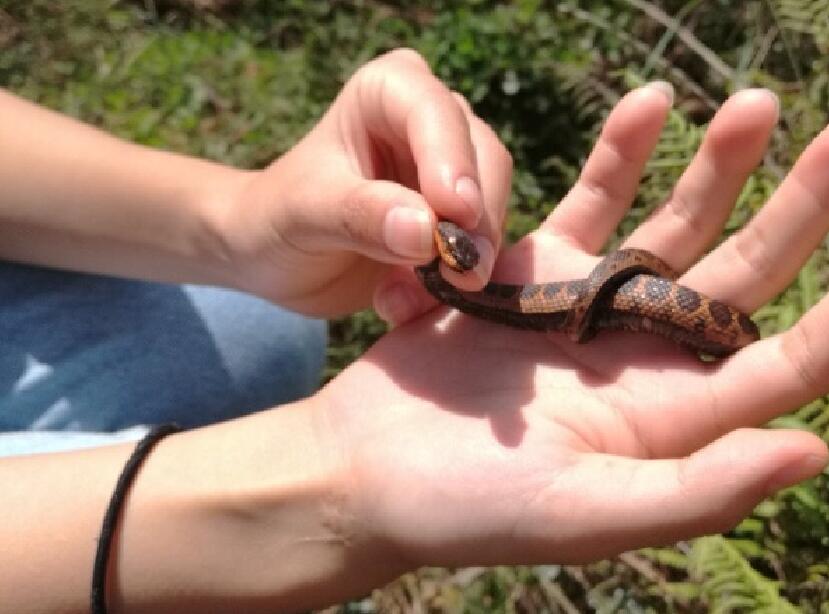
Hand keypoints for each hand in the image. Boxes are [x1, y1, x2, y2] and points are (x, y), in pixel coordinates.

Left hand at [221, 48, 511, 319]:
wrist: (273, 259)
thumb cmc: (276, 218)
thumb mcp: (305, 212)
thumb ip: (361, 214)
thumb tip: (428, 230)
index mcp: (389, 90)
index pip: (436, 111)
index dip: (452, 160)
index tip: (456, 214)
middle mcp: (431, 122)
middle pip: (484, 161)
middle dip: (476, 221)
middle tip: (460, 276)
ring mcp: (449, 173)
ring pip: (492, 210)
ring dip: (464, 261)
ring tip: (404, 300)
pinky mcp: (457, 222)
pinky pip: (480, 250)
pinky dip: (453, 284)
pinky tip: (406, 305)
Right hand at [316, 86, 828, 567]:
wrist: (365, 466)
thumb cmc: (466, 508)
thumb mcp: (584, 514)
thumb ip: (695, 489)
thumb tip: (811, 454)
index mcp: (668, 418)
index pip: (782, 365)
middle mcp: (640, 357)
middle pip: (739, 276)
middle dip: (797, 213)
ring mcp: (586, 306)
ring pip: (671, 228)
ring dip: (718, 169)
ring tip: (756, 105)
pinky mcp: (530, 270)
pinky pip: (588, 203)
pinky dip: (618, 155)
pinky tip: (652, 104)